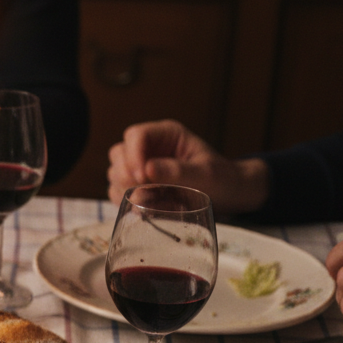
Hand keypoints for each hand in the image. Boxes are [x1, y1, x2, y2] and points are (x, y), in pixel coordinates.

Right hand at [107, 120, 269, 215]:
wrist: (227, 194)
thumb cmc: (221, 178)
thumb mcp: (205, 174)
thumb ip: (178, 171)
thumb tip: (147, 170)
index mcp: (167, 135)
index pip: (136, 135)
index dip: (133, 155)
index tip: (141, 177)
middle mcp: (150, 147)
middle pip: (120, 153)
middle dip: (125, 173)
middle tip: (141, 191)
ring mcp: (141, 165)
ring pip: (115, 172)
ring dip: (124, 188)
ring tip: (146, 201)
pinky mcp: (138, 185)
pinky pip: (118, 190)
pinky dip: (124, 200)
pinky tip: (142, 208)